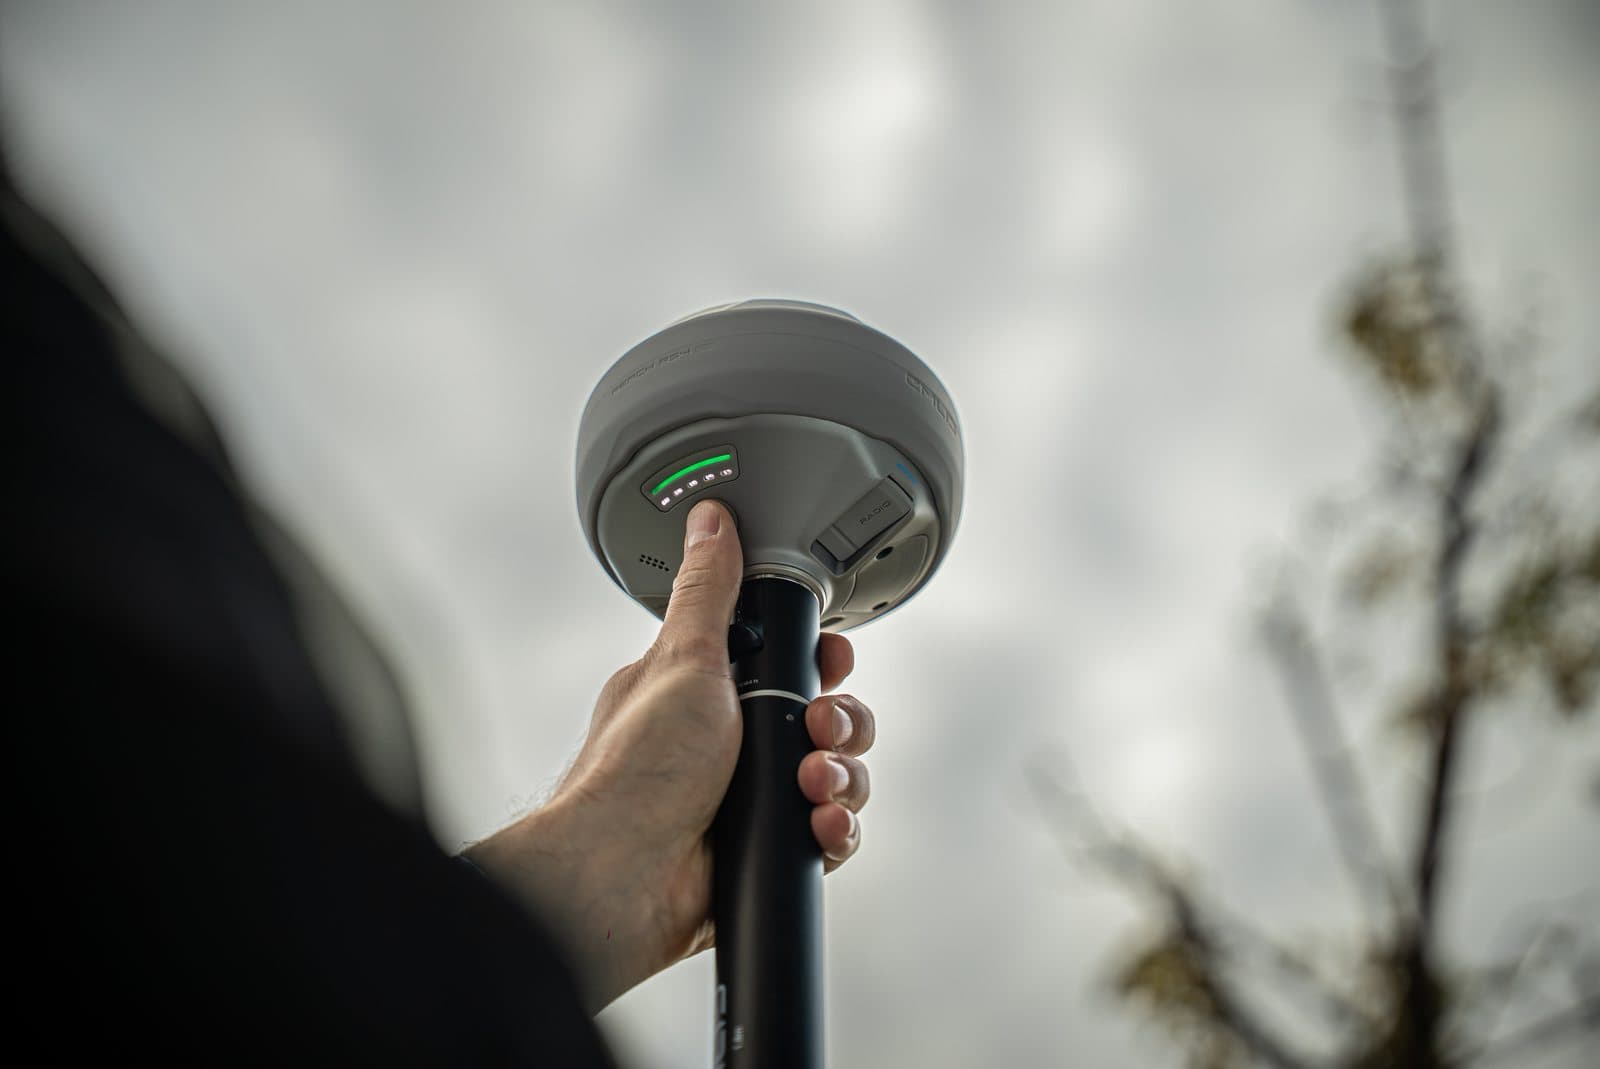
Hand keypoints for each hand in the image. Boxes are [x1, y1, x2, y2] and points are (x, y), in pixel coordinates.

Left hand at [464, 500, 876, 1012]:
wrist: (622, 879)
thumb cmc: (635, 772)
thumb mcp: (682, 661)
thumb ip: (709, 592)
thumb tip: (711, 521)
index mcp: (705, 690)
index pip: (784, 660)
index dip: (819, 660)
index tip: (831, 660)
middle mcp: (728, 743)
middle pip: (825, 718)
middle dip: (841, 721)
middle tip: (819, 726)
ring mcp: (748, 799)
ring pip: (836, 775)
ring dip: (842, 776)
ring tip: (812, 783)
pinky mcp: (765, 849)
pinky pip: (828, 834)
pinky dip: (835, 829)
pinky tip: (818, 825)